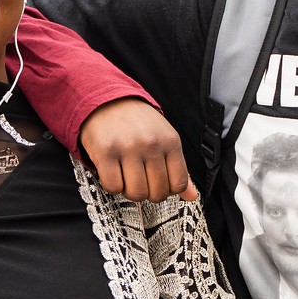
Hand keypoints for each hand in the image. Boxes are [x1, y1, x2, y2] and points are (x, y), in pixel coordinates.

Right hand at [78, 98, 196, 201]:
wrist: (108, 101)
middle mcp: (151, 144)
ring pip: (136, 193)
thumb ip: (178, 168)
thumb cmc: (138, 123)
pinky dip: (113, 186)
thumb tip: (191, 197)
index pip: (178, 184)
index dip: (168, 190)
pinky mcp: (105, 152)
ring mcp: (128, 148)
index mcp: (170, 142)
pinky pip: (113, 187)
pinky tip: (113, 173)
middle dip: (148, 193)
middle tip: (140, 181)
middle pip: (157, 193)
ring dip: (130, 191)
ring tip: (126, 177)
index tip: (158, 183)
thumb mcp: (164, 139)